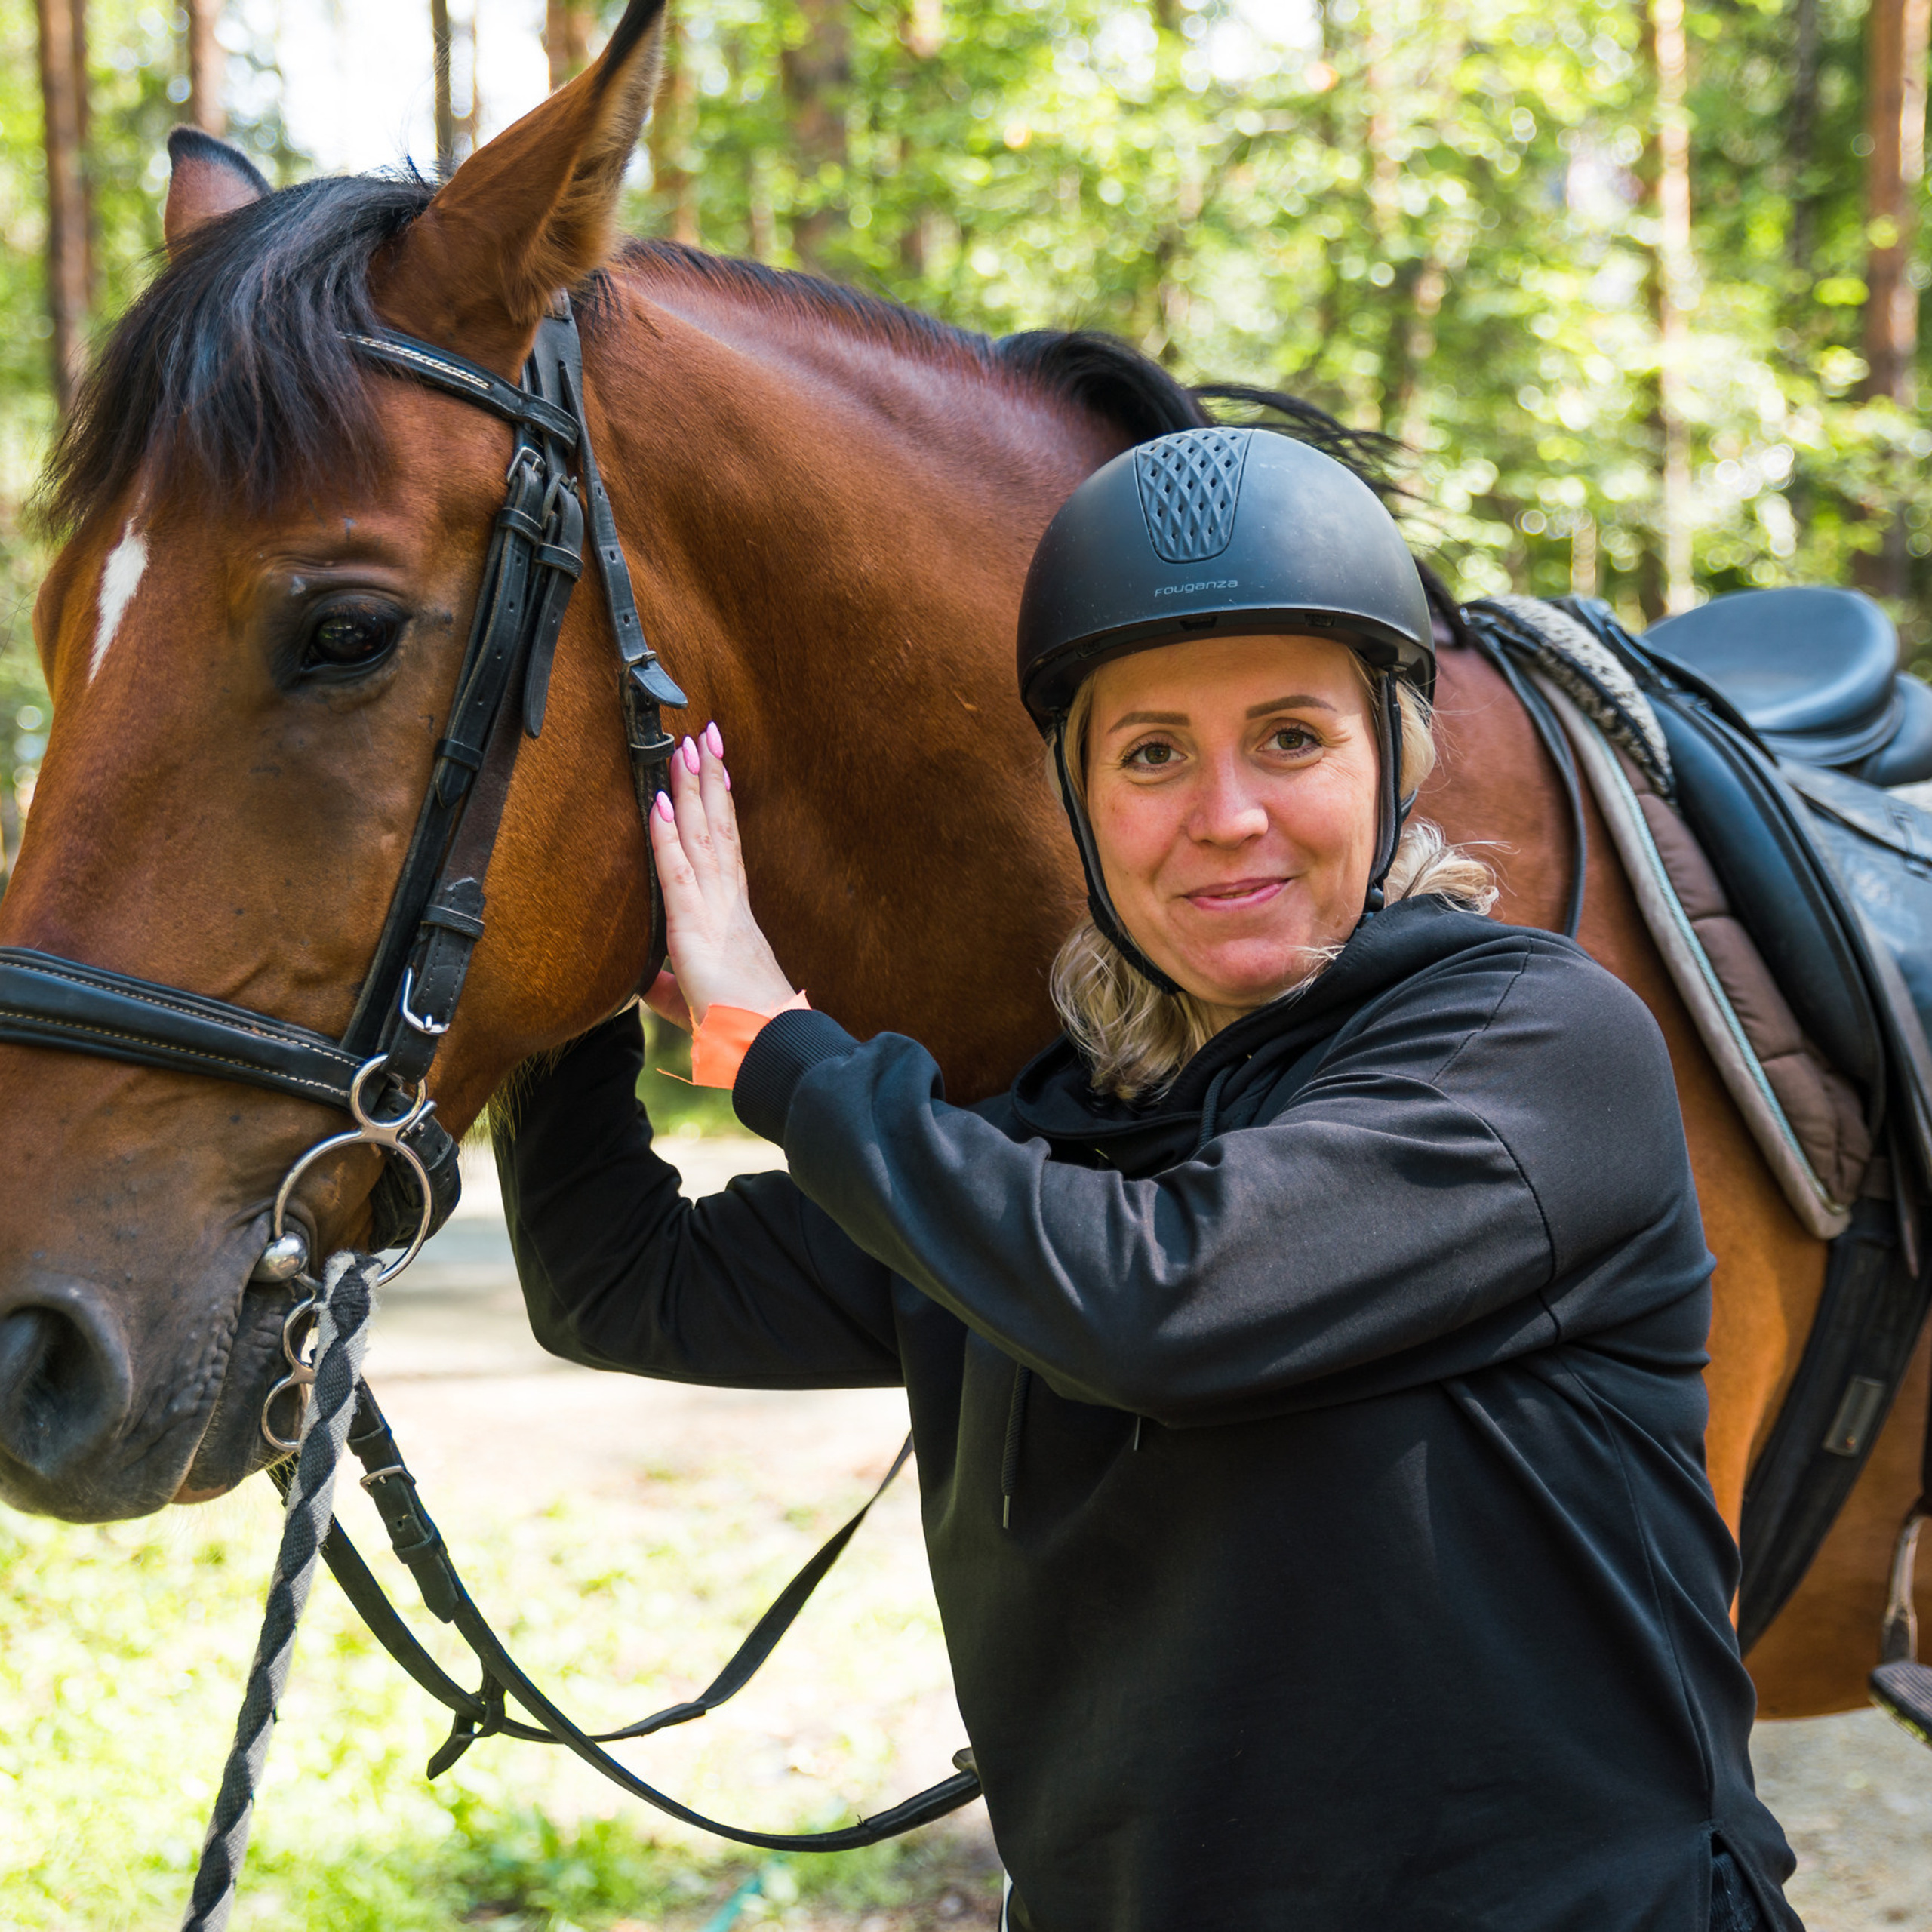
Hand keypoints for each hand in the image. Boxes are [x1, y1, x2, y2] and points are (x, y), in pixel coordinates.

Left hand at [645, 721, 797, 1026]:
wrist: (764, 1051)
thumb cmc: (741, 1032)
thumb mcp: (694, 1003)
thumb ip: (667, 987)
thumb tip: (643, 982)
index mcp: (733, 918)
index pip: (725, 849)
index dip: (718, 806)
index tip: (715, 768)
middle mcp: (729, 906)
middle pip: (718, 829)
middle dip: (710, 779)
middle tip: (704, 733)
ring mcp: (716, 913)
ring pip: (703, 838)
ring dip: (694, 789)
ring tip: (688, 745)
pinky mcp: (696, 930)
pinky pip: (678, 874)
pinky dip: (667, 837)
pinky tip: (660, 803)